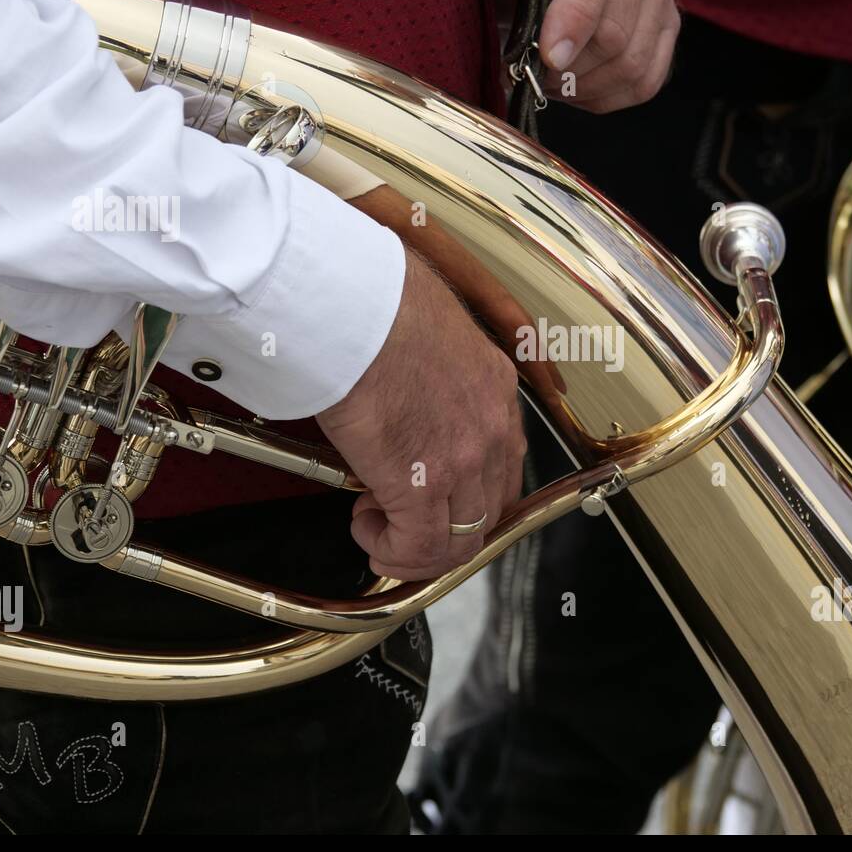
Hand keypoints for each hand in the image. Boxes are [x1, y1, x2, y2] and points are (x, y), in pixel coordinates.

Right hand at [317, 249, 525, 580]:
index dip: (469, 492)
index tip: (437, 495)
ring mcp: (464, 458)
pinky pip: (422, 547)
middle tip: (402, 516)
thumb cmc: (372, 301)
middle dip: (446, 525)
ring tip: (378, 523)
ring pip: (461, 538)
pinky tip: (367, 526)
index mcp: (495, 386)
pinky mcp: (422, 482)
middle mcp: (492, 426)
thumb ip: (429, 367)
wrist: (348, 303)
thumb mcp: (427, 329)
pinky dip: (394, 550)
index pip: (504, 463)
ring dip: (418, 543)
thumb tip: (402, 383)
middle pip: (489, 509)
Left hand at [478, 0, 679, 113]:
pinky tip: (573, 87)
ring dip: (582, 86)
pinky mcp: (665, 32)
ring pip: (631, 65)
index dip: (574, 21)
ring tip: (548, 80)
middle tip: (530, 72)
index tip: (549, 56)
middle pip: (615, 34)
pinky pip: (643, 84)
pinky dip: (602, 97)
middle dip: (568, 67)